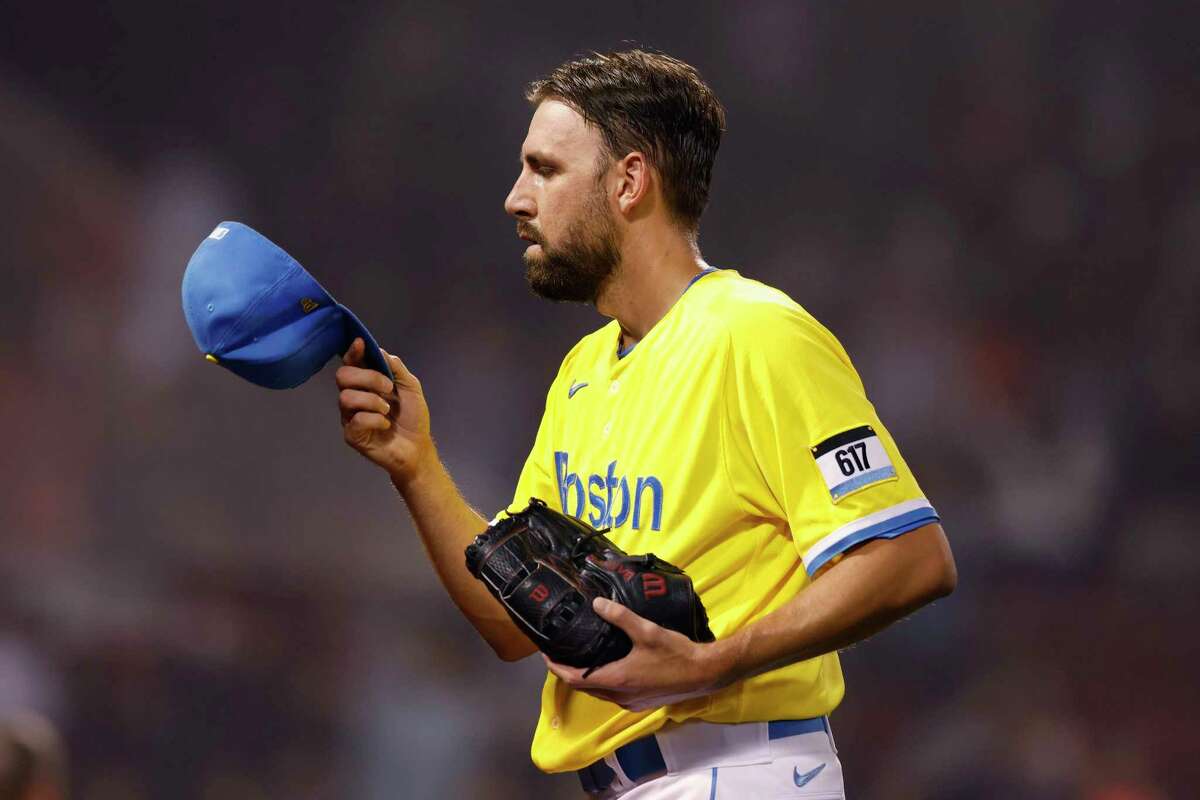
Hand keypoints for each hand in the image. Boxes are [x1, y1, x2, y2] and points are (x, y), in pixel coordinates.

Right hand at [336, 338, 433, 482]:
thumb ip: (396, 368)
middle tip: (388, 388)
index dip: (353, 352)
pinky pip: (355, 420)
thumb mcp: (411, 387)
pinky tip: (386, 425)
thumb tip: (379, 351)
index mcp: (366, 383)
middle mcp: (354, 397)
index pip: (351, 363)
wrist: (418, 447)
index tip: (361, 343)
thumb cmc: (412, 417)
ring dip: (372, 401)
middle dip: (368, 377)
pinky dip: (375, 420)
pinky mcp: (352, 435)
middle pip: (343, 376)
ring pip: (346, 397)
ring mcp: (350, 416)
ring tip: (387, 410)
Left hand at [543, 598, 729, 711]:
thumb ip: (620, 617)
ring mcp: (631, 702)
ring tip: (580, 658)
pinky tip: (608, 667)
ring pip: (599, 693)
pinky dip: (603, 682)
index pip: (574, 679)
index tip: (545, 655)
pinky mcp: (642, 702)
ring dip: (586, 679)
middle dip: (568, 673)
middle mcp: (620, 696)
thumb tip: (596, 604)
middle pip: (584, 688)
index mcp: (616, 680)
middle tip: (560, 654)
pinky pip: (613, 694)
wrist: (705, 674)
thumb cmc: (676, 654)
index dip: (556, 668)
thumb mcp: (646, 630)